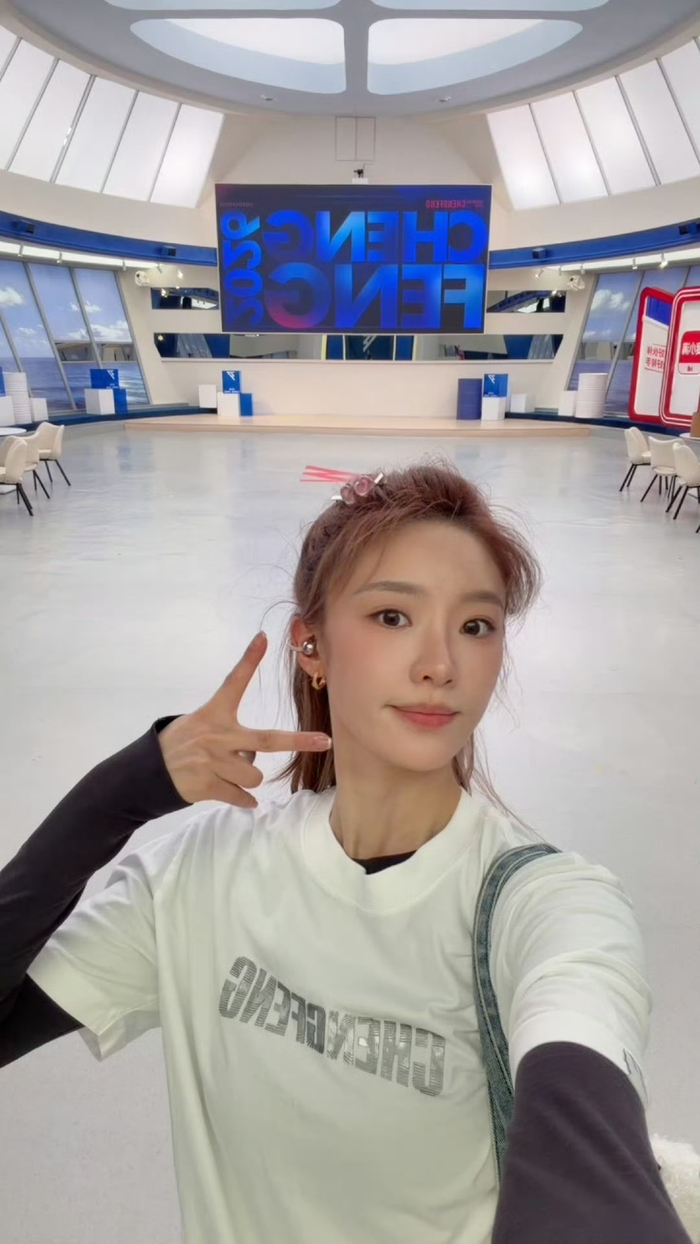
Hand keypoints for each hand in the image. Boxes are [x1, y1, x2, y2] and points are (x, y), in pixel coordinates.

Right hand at [158, 633, 331, 807]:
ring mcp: (212, 762)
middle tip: (324, 741)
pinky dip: (244, 800)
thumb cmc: (182, 744)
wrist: (147, 773)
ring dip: (248, 778)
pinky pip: (241, 797)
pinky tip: (238, 796)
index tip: (262, 638)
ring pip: (254, 775)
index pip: (233, 682)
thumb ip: (228, 732)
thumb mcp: (199, 724)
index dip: (248, 660)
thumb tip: (254, 756)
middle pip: (266, 741)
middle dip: (299, 741)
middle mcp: (216, 736)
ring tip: (227, 771)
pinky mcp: (207, 786)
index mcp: (214, 714)